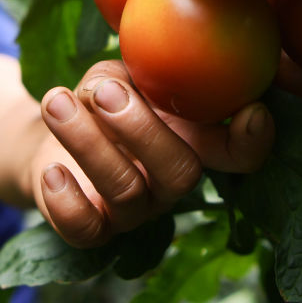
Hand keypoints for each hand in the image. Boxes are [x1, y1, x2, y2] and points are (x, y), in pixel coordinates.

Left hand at [30, 60, 274, 247]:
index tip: (251, 112)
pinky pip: (86, 230)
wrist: (50, 133)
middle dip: (143, 129)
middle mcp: (170, 184)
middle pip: (181, 173)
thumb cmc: (100, 98)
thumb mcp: (119, 75)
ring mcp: (134, 212)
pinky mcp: (92, 229)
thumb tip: (131, 73)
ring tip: (57, 101)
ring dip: (87, 141)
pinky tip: (53, 169)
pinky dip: (67, 201)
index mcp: (192, 144)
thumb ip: (133, 73)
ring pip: (125, 190)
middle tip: (107, 91)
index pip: (237, 155)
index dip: (251, 142)